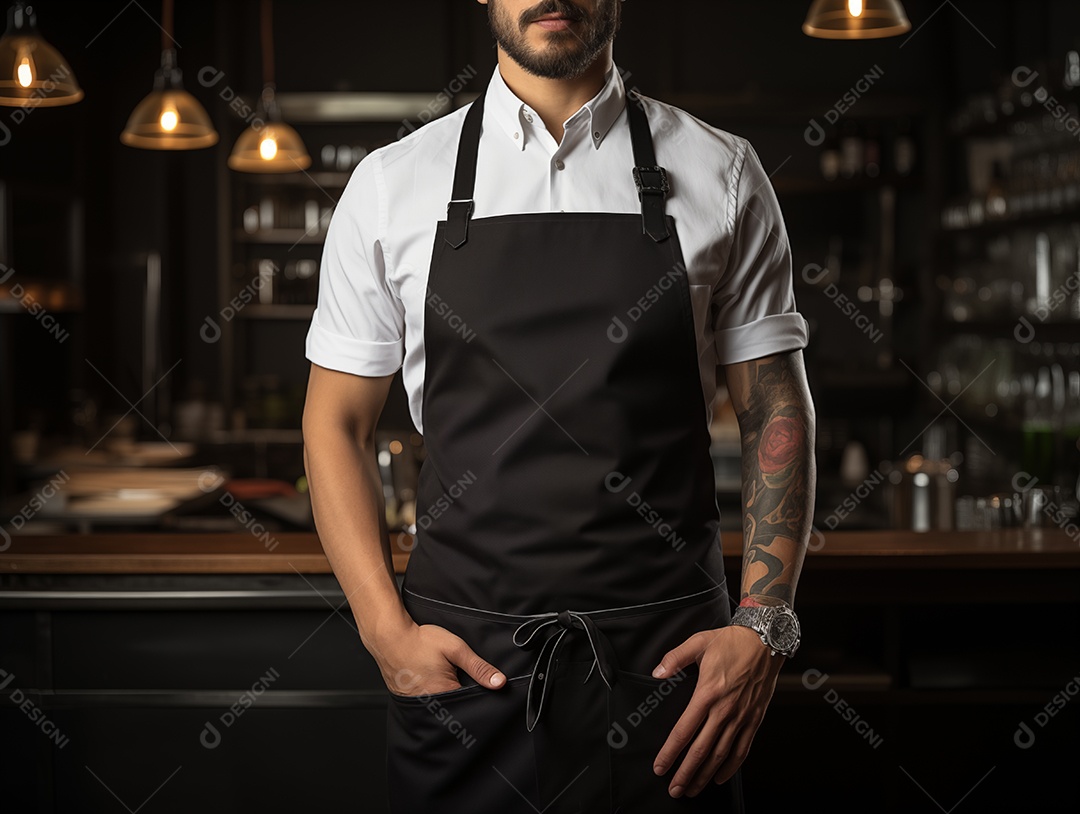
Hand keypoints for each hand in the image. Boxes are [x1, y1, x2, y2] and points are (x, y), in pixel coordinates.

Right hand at [375, 622, 506, 697]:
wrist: (390, 636)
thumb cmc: (420, 641)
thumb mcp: (456, 648)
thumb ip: (478, 666)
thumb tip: (499, 682)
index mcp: (445, 695)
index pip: (469, 706)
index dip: (477, 698)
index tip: (480, 689)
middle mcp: (430, 705)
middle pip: (454, 709)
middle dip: (461, 700)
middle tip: (455, 678)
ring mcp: (416, 704)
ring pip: (440, 707)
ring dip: (446, 698)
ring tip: (441, 678)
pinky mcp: (407, 699)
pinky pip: (426, 703)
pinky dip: (432, 695)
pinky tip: (431, 681)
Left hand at [651, 624, 783, 796]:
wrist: (765, 641)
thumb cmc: (731, 642)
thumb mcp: (698, 643)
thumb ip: (675, 659)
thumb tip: (657, 672)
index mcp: (707, 693)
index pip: (684, 731)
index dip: (670, 752)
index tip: (660, 767)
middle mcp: (725, 710)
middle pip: (701, 750)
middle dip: (685, 773)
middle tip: (674, 789)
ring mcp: (741, 717)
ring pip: (721, 755)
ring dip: (705, 775)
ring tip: (692, 789)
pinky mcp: (754, 720)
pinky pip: (742, 749)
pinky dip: (731, 767)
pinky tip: (719, 777)